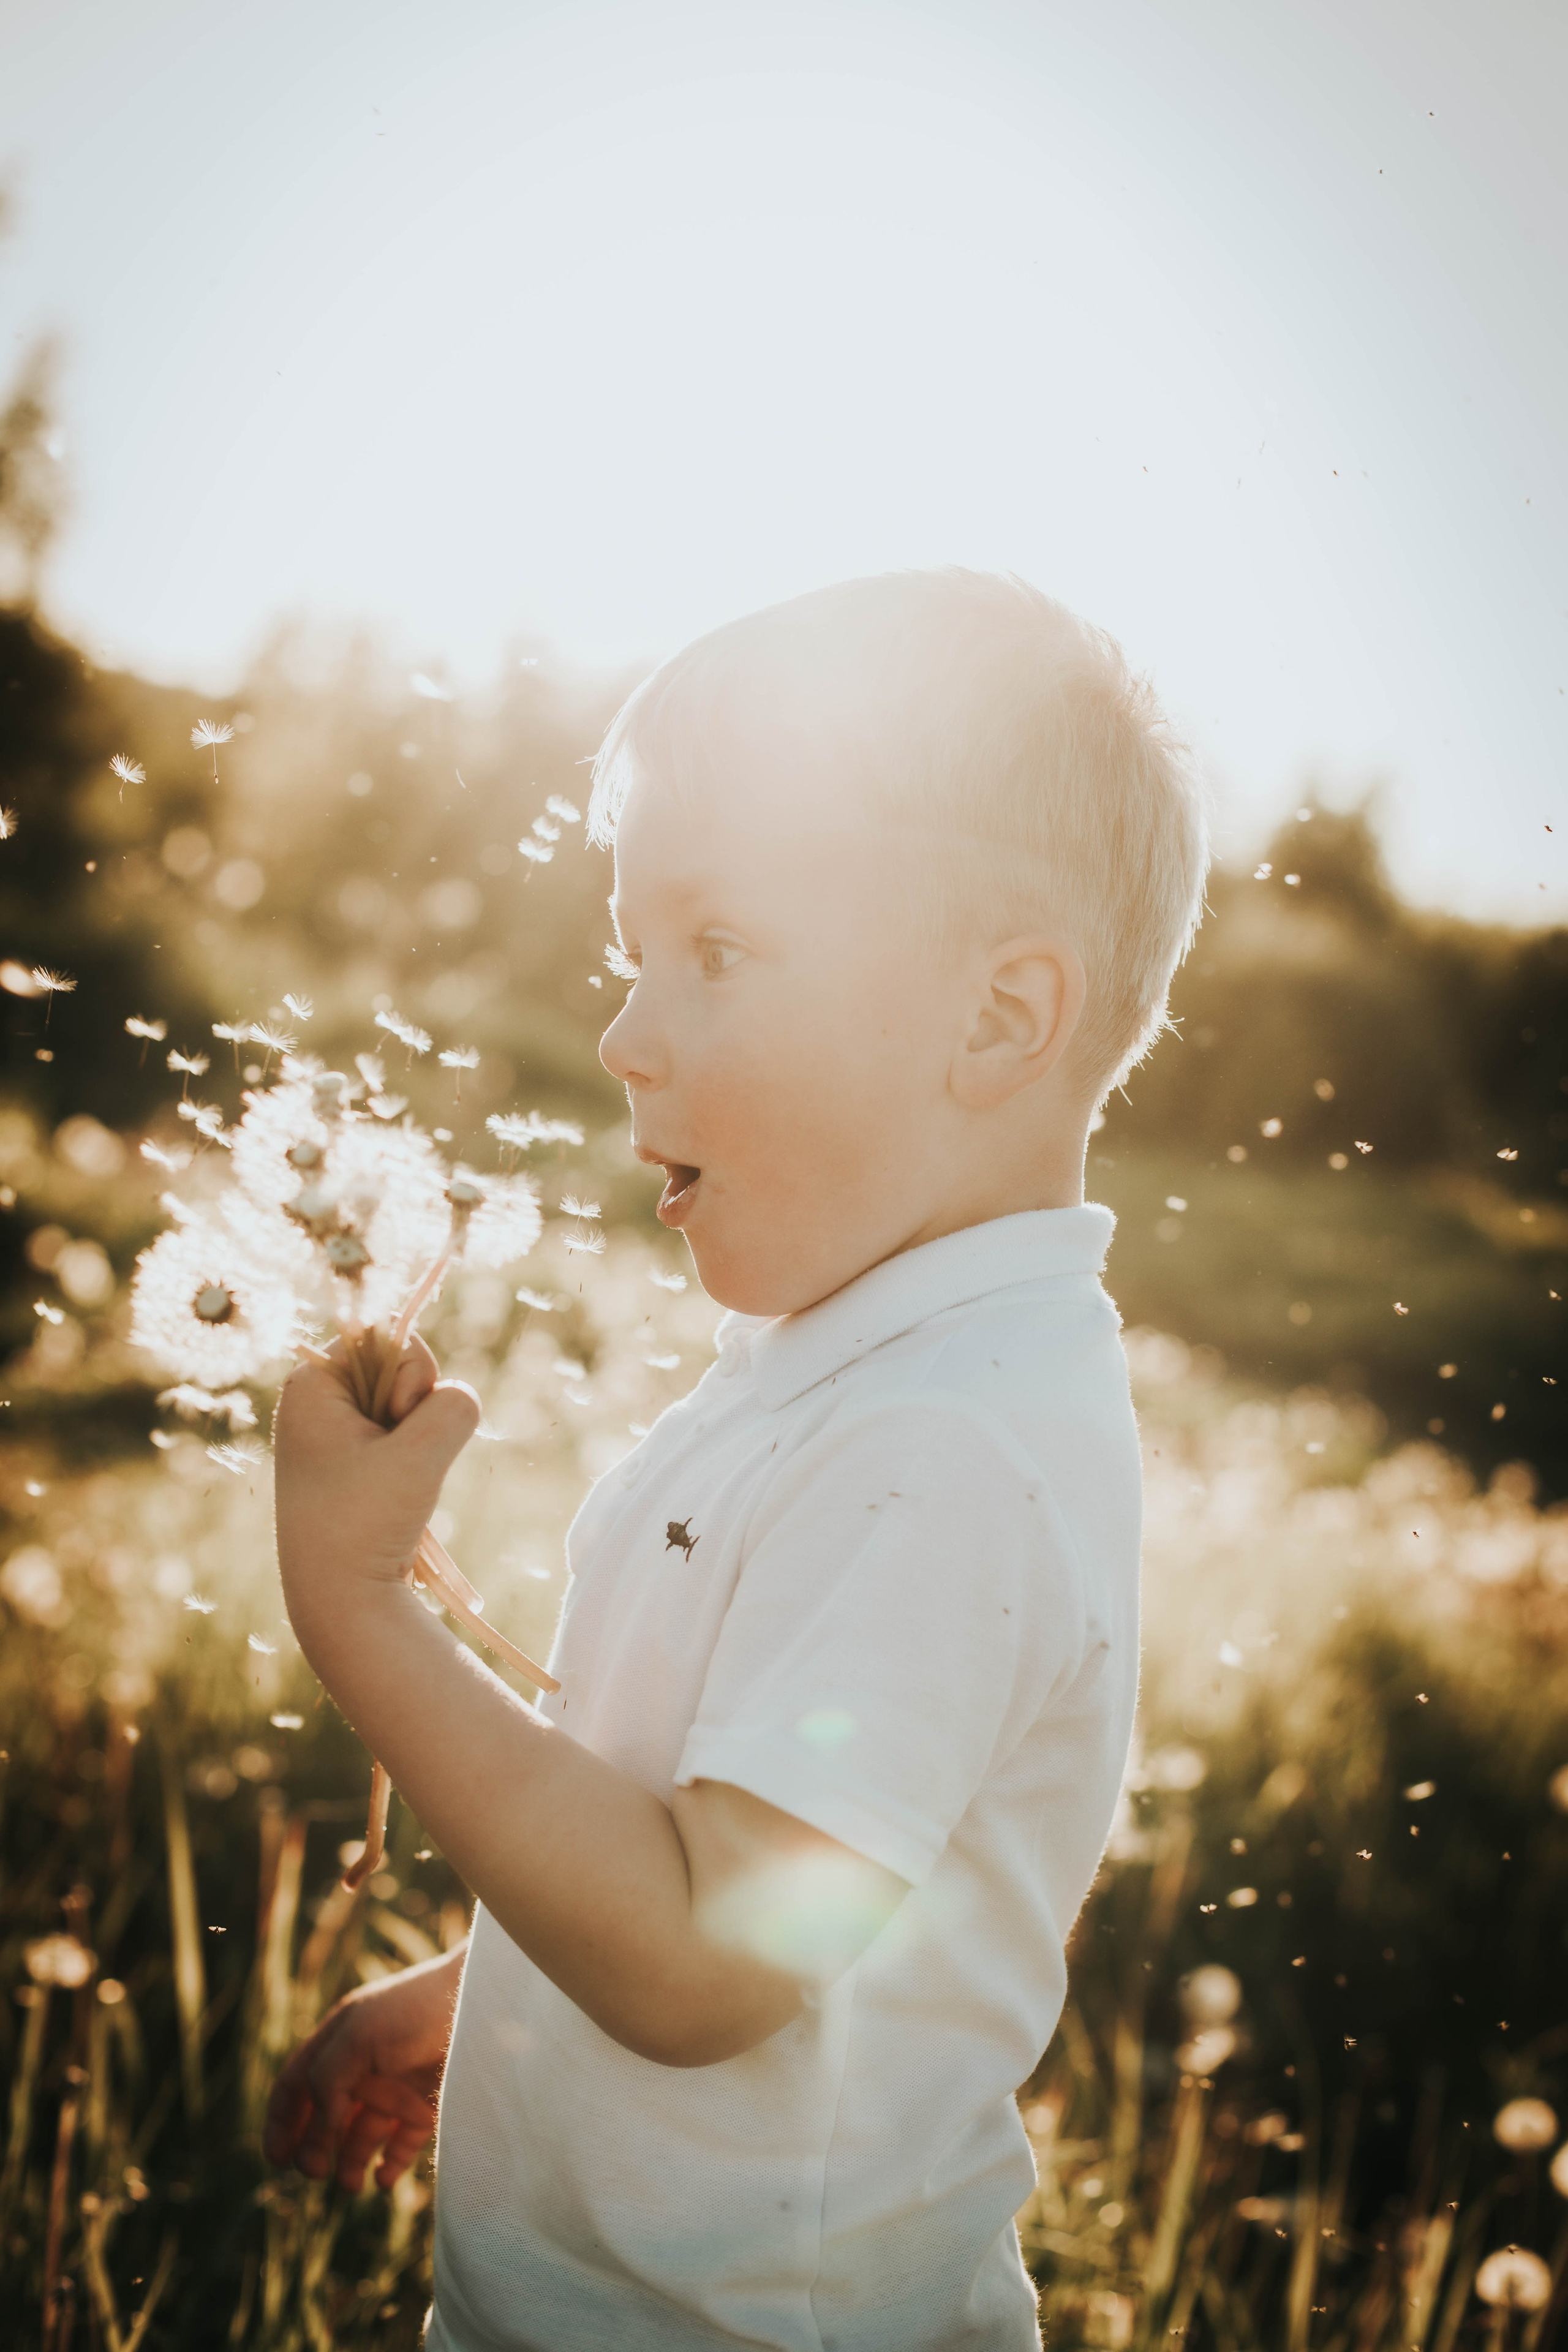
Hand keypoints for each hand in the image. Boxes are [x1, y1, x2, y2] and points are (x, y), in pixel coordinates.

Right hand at [261, 1945, 463, 2191]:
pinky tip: (383, 2180)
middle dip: (314, 2149)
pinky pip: (399, 2145)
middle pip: (326, 2119)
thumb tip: (317, 2131)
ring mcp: (396, 2088)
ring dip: (349, 2165)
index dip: (281, 2122)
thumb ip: (326, 2079)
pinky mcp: (427, 2106)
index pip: (296, 2085)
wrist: (485, 2004)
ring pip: (360, 2137)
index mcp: (340, 2041)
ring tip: (350, 2185)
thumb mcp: (359, 2035)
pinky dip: (388, 2167)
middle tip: (315, 2173)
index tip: (276, 2159)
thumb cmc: (418, 2010)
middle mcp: (365, 2067)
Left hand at [273, 1336, 479, 1612]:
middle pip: (400, 1366)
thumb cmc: (365, 1523)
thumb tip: (456, 1399)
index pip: (383, 1335)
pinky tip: (399, 1493)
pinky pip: (408, 1433)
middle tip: (394, 1460)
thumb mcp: (419, 1455)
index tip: (391, 1421)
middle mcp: (317, 1402)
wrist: (342, 1601)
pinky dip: (418, 1458)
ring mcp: (336, 1433)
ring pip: (411, 1402)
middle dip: (417, 1408)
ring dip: (421, 1438)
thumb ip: (453, 1405)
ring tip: (395, 1482)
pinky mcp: (355, 1461)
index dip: (407, 1373)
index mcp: (311, 1386)